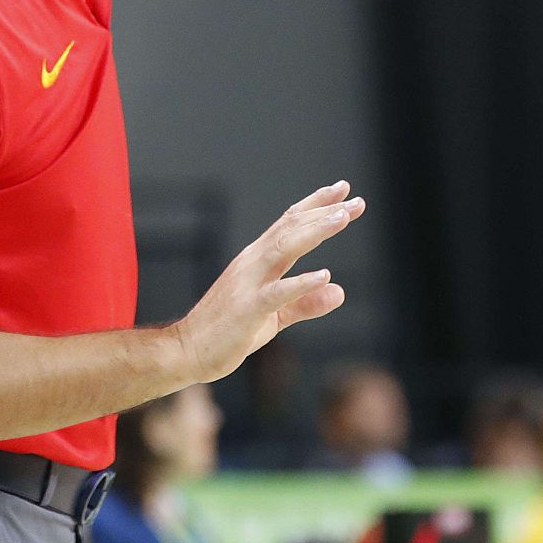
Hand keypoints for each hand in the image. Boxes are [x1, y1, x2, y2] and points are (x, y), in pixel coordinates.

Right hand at [173, 181, 364, 384]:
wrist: (186, 352)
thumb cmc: (229, 332)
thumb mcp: (276, 317)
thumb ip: (306, 303)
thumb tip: (339, 292)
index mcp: (257, 260)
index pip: (289, 223)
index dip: (316, 205)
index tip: (344, 190)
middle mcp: (252, 263)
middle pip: (291, 228)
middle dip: (324, 212)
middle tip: (356, 202)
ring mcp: (248, 283)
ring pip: (285, 248)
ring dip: (315, 231)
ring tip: (343, 218)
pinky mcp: (247, 310)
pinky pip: (276, 293)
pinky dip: (300, 282)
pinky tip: (324, 275)